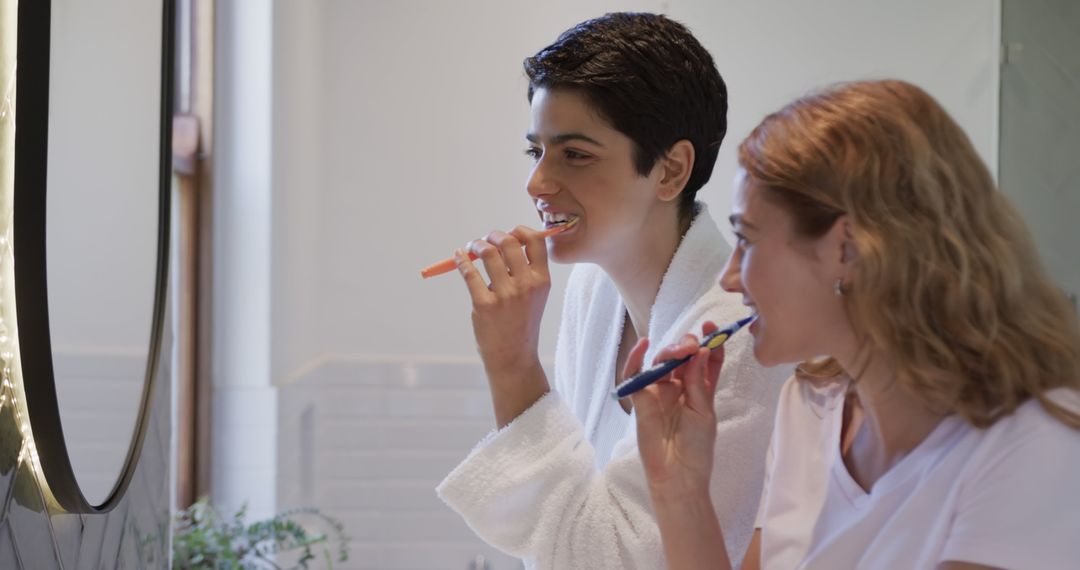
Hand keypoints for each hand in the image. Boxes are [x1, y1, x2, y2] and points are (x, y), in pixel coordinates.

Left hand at [454, 226, 551, 425]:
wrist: (513, 356)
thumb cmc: (521, 322)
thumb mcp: (535, 295)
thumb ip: (525, 270)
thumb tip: (504, 240)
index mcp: (541, 280)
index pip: (535, 241)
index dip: (520, 230)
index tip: (509, 233)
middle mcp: (526, 285)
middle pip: (509, 241)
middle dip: (493, 235)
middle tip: (486, 240)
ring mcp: (505, 295)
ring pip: (488, 253)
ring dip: (476, 245)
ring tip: (471, 248)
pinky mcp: (484, 305)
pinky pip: (469, 273)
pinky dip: (460, 260)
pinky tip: (458, 257)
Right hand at [625, 322, 724, 496]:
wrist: (679, 475)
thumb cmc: (697, 448)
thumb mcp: (704, 410)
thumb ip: (700, 381)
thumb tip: (700, 350)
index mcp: (699, 389)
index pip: (704, 360)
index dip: (709, 342)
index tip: (712, 327)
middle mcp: (679, 388)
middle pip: (681, 357)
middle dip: (687, 345)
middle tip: (693, 343)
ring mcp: (659, 393)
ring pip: (661, 362)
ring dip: (671, 351)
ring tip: (682, 349)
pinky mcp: (641, 400)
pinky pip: (635, 375)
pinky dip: (636, 359)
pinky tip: (643, 345)